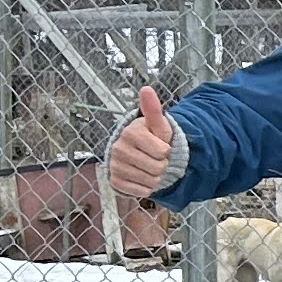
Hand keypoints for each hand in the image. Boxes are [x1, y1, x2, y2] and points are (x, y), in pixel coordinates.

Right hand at [106, 84, 181, 203]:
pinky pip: (141, 191)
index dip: (166, 151)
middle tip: (154, 158)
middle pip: (158, 168)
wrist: (138, 154)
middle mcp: (119, 148)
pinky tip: (141, 177)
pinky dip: (146, 187)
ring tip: (148, 166)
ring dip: (155, 177)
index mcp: (130, 132)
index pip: (163, 152)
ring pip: (151, 181)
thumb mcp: (157, 125)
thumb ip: (153, 109)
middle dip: (162, 165)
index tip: (159, 146)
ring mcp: (115, 166)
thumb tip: (146, 89)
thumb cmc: (151, 138)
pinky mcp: (115, 181)